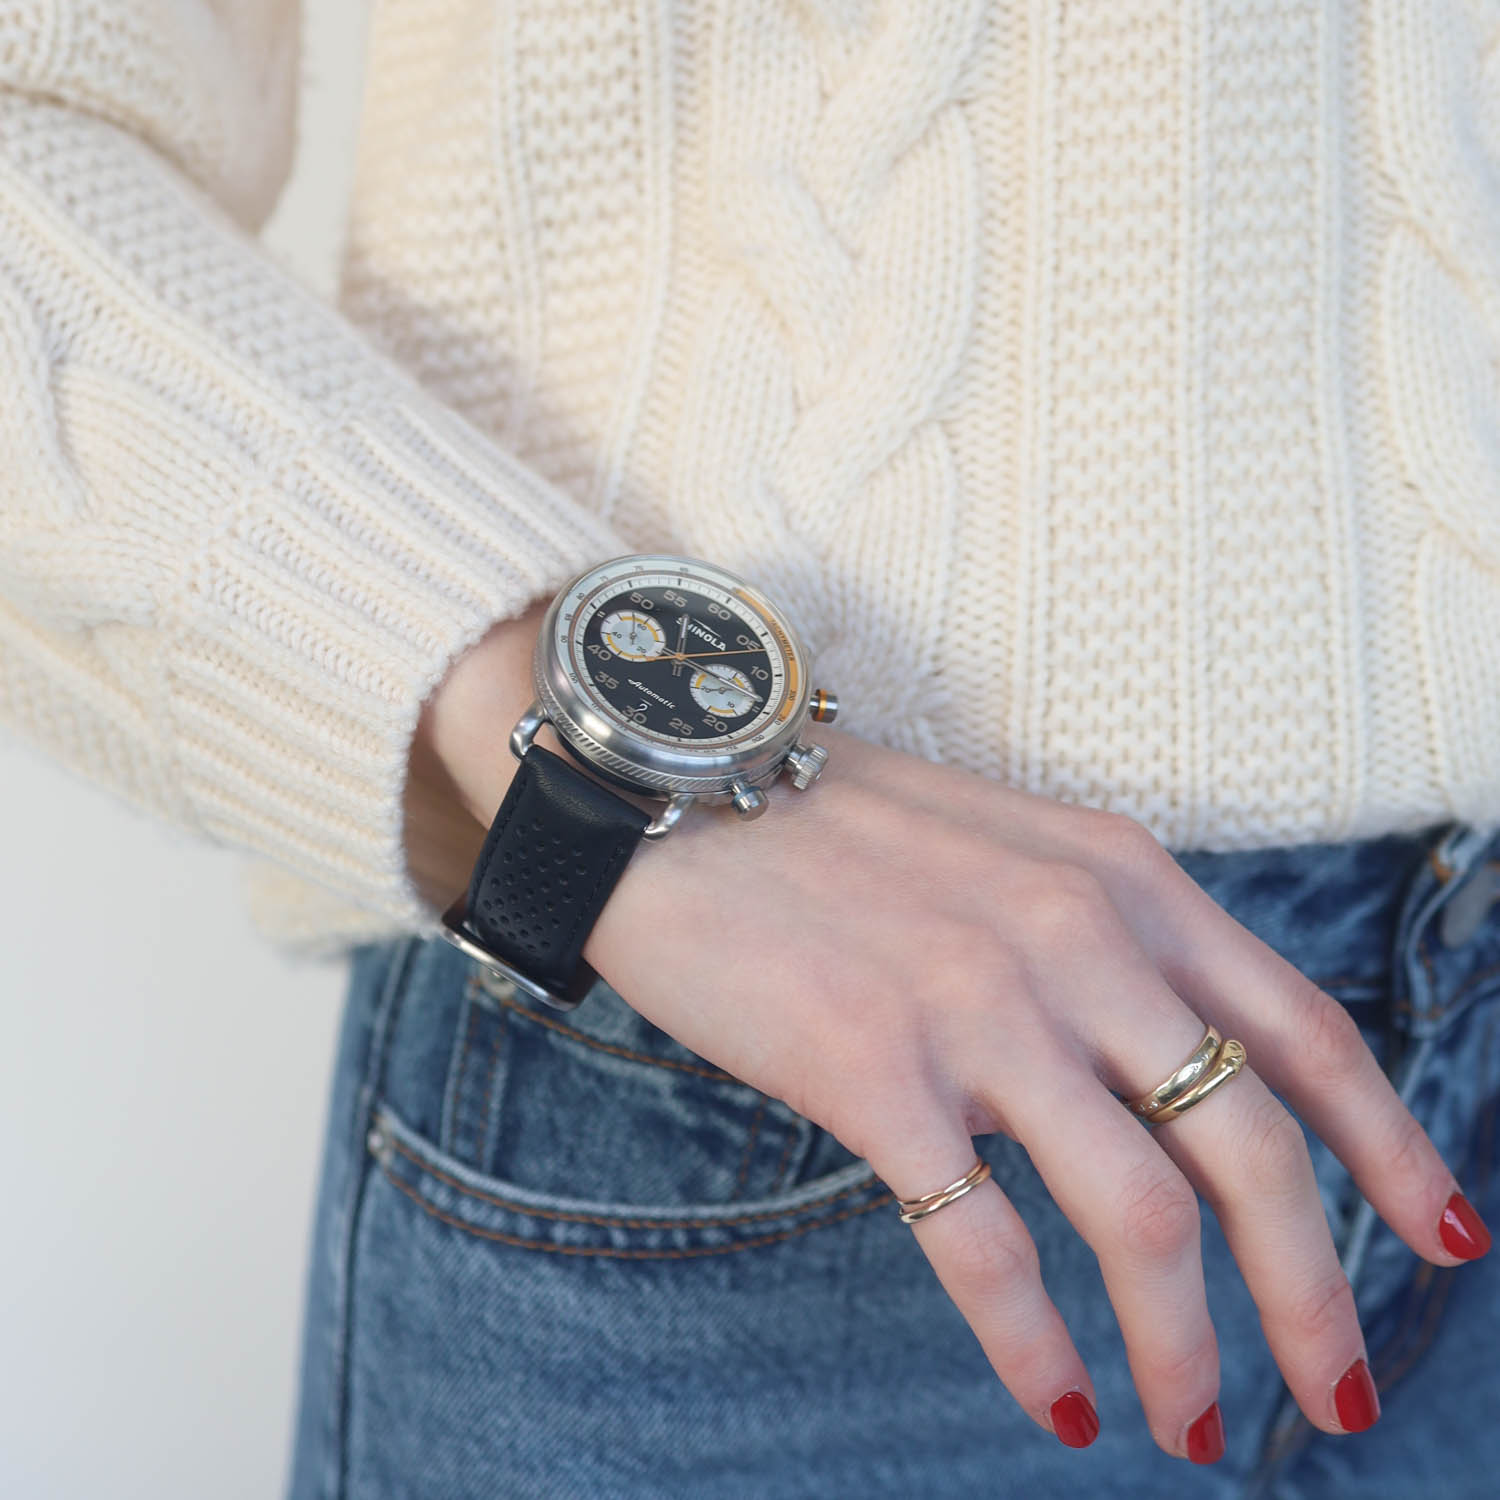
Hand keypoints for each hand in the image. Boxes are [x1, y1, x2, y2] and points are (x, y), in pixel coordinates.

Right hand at [578, 728, 1484, 1456]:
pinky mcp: (872, 1065)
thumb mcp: (1010, 854)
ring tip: (1195, 1428)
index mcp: (1122, 880)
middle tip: (1338, 1395)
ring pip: (1141, 1214)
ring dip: (1185, 1346)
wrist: (675, 788)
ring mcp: (978, 1003)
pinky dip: (1035, 1344)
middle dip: (1316, 1293)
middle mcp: (1076, 938)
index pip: (1306, 1029)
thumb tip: (1163, 1083)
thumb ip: (1101, 946)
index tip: (1441, 1240)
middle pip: (1252, 1146)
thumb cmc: (834, 827)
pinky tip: (1059, 1403)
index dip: (1391, 1147)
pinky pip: (981, 1241)